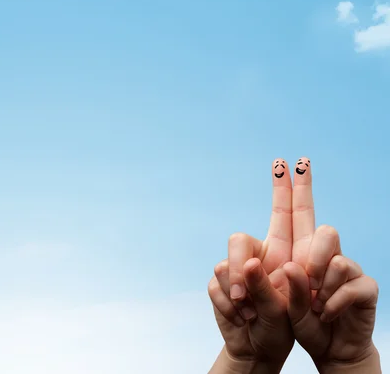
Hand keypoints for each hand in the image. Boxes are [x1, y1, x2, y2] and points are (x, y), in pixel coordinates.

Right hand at [207, 159, 293, 367]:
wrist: (256, 348)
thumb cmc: (279, 326)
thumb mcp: (284, 308)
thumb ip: (267, 285)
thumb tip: (247, 263)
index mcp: (286, 254)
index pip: (291, 215)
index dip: (293, 188)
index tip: (295, 162)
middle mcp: (259, 256)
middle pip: (241, 237)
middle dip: (240, 247)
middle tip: (266, 212)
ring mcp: (235, 270)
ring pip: (225, 263)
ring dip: (237, 288)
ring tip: (249, 310)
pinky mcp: (219, 284)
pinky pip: (215, 284)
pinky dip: (228, 303)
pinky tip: (240, 316)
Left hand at [284, 158, 379, 370]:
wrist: (327, 351)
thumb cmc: (297, 324)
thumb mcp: (274, 307)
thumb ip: (273, 287)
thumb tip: (292, 267)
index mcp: (294, 253)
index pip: (290, 215)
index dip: (288, 189)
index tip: (282, 162)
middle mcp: (320, 256)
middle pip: (320, 224)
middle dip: (307, 197)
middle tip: (300, 213)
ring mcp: (344, 270)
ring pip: (334, 255)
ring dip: (318, 282)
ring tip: (310, 303)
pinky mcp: (363, 288)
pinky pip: (351, 284)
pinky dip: (331, 303)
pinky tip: (322, 314)